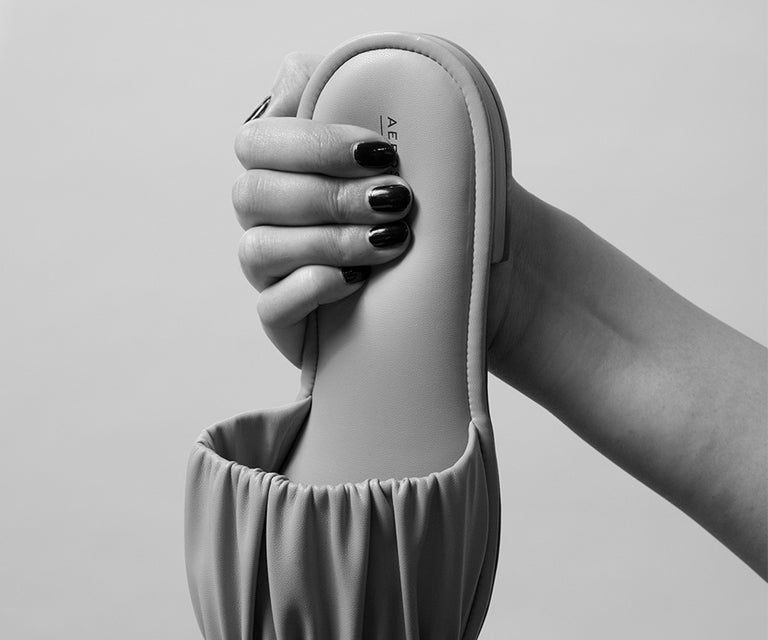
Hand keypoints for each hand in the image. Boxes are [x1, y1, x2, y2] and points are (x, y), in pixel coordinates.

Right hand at [232, 53, 413, 366]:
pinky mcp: (288, 323)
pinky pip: (270, 307)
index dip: (311, 143)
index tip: (378, 152)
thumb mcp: (414, 141)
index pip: (257, 141)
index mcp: (287, 169)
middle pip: (252, 194)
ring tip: (390, 241)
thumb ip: (351, 91)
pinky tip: (355, 282)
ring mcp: (275, 273)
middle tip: (394, 200)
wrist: (477, 280)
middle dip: (328, 195)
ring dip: (327, 240)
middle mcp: (272, 218)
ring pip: (257, 249)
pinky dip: (310, 288)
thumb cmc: (439, 209)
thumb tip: (302, 75)